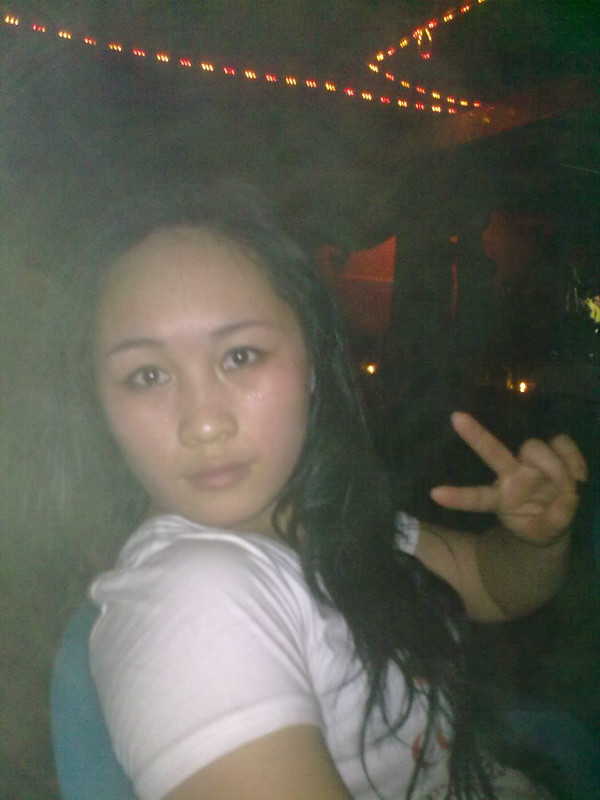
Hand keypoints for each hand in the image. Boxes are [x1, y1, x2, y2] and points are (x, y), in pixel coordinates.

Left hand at [430, 412, 587, 545]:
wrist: (560, 515)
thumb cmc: (541, 523)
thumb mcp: (544, 534)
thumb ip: (554, 522)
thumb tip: (568, 501)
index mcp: (500, 499)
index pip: (476, 498)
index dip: (458, 497)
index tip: (433, 494)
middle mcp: (511, 475)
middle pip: (492, 452)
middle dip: (475, 436)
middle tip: (456, 417)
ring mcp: (531, 462)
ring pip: (535, 447)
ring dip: (555, 467)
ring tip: (569, 487)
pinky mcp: (553, 452)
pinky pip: (561, 442)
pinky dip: (572, 457)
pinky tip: (580, 475)